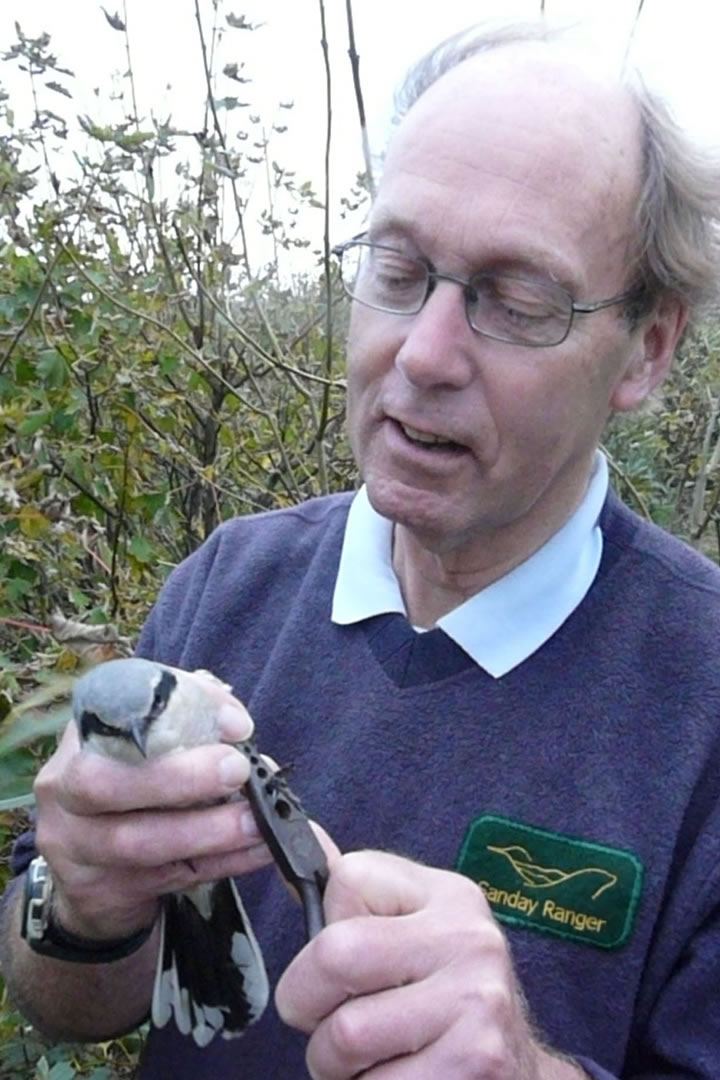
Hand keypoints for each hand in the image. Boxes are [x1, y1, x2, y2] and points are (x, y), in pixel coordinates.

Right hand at [33, 679, 271, 940]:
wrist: (93, 875)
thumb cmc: (136, 788)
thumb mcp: (154, 745)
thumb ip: (192, 720)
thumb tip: (236, 725)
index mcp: (79, 739)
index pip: (114, 714)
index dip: (174, 714)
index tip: (233, 724)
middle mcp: (63, 789)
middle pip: (103, 783)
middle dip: (177, 778)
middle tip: (238, 769)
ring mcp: (75, 846)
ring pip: (137, 842)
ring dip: (207, 831)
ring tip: (257, 820)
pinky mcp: (102, 891)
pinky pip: (169, 877)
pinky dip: (221, 863)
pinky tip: (258, 850)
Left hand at [276, 851, 583, 1079]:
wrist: (515, 1070)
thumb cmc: (441, 996)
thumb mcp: (410, 929)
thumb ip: (351, 895)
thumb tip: (300, 837)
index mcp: (448, 894)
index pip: (344, 882)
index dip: (319, 936)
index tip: (345, 966)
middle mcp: (470, 938)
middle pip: (333, 955)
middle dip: (307, 1005)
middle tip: (328, 1024)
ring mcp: (478, 1003)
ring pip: (343, 1036)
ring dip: (334, 1064)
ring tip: (369, 1057)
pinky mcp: (474, 1066)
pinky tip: (399, 1078)